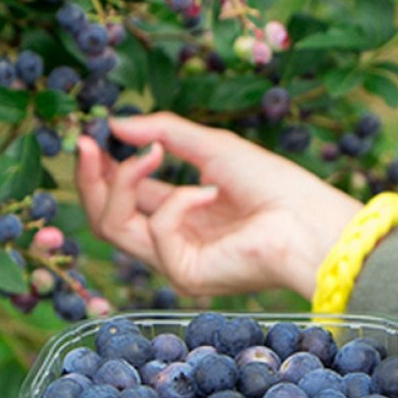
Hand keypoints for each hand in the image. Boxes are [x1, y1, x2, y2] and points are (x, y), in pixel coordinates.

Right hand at [75, 113, 361, 297]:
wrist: (312, 222)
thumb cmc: (276, 186)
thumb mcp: (213, 146)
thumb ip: (164, 133)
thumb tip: (114, 123)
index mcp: (181, 213)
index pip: (123, 196)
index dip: (101, 168)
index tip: (89, 136)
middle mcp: (173, 241)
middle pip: (105, 217)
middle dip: (90, 179)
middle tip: (85, 145)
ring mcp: (175, 261)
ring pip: (114, 227)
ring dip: (123, 182)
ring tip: (151, 154)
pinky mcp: (185, 275)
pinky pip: (158, 232)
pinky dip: (180, 203)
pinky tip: (211, 192)